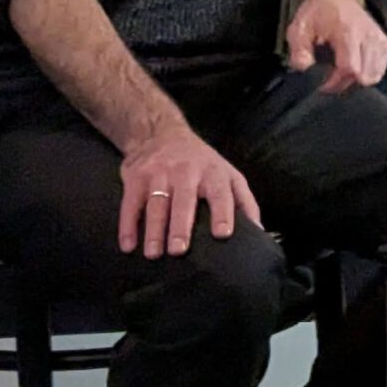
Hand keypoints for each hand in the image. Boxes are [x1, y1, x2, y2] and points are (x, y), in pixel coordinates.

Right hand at [117, 125, 260, 257]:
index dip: (223, 213)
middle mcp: (187, 172)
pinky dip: (128, 225)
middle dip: (181, 226)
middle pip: (184, 201)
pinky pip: (131, 203)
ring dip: (153, 230)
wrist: (161, 132)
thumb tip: (259, 230)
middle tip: (179, 250)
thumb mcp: (227, 174)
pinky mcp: (136, 176)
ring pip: (156, 204)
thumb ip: (243, 201)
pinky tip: (128, 245)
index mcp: (213, 173)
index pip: (220, 194)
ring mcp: (159, 173)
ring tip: (154, 254)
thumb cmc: (201, 163)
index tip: (223, 234)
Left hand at [283, 0, 386, 94]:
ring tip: (340, 70)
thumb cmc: (318, 10)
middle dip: (344, 83)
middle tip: (329, 77)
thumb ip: (299, 53)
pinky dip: (365, 73)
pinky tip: (353, 65)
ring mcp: (380, 40)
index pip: (350, 69)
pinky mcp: (385, 44)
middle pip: (363, 76)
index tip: (321, 83)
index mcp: (347, 31)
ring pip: (373, 76)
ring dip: (355, 80)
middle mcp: (368, 36)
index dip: (334, 82)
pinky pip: (379, 70)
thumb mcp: (299, 29)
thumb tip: (305, 72)